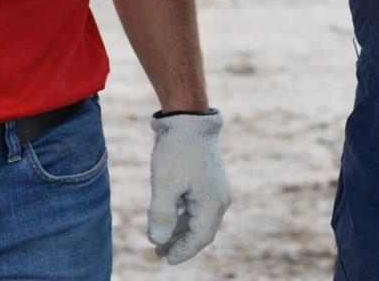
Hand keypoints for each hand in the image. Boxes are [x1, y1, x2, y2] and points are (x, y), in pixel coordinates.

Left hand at [148, 111, 230, 264]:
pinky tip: (169, 217)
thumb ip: (162, 215)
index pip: (200, 237)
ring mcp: (214, 188)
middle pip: (201, 230)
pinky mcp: (207, 179)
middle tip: (159, 253)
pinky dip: (183, 214)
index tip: (166, 260)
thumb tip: (159, 240)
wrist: (187, 118)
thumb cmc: (177, 150)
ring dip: (180, 230)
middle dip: (180, 243)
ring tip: (160, 239)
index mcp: (213, 202)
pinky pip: (196, 205)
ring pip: (198, 218)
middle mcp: (219, 197)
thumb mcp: (164, 184)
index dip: (184, 251)